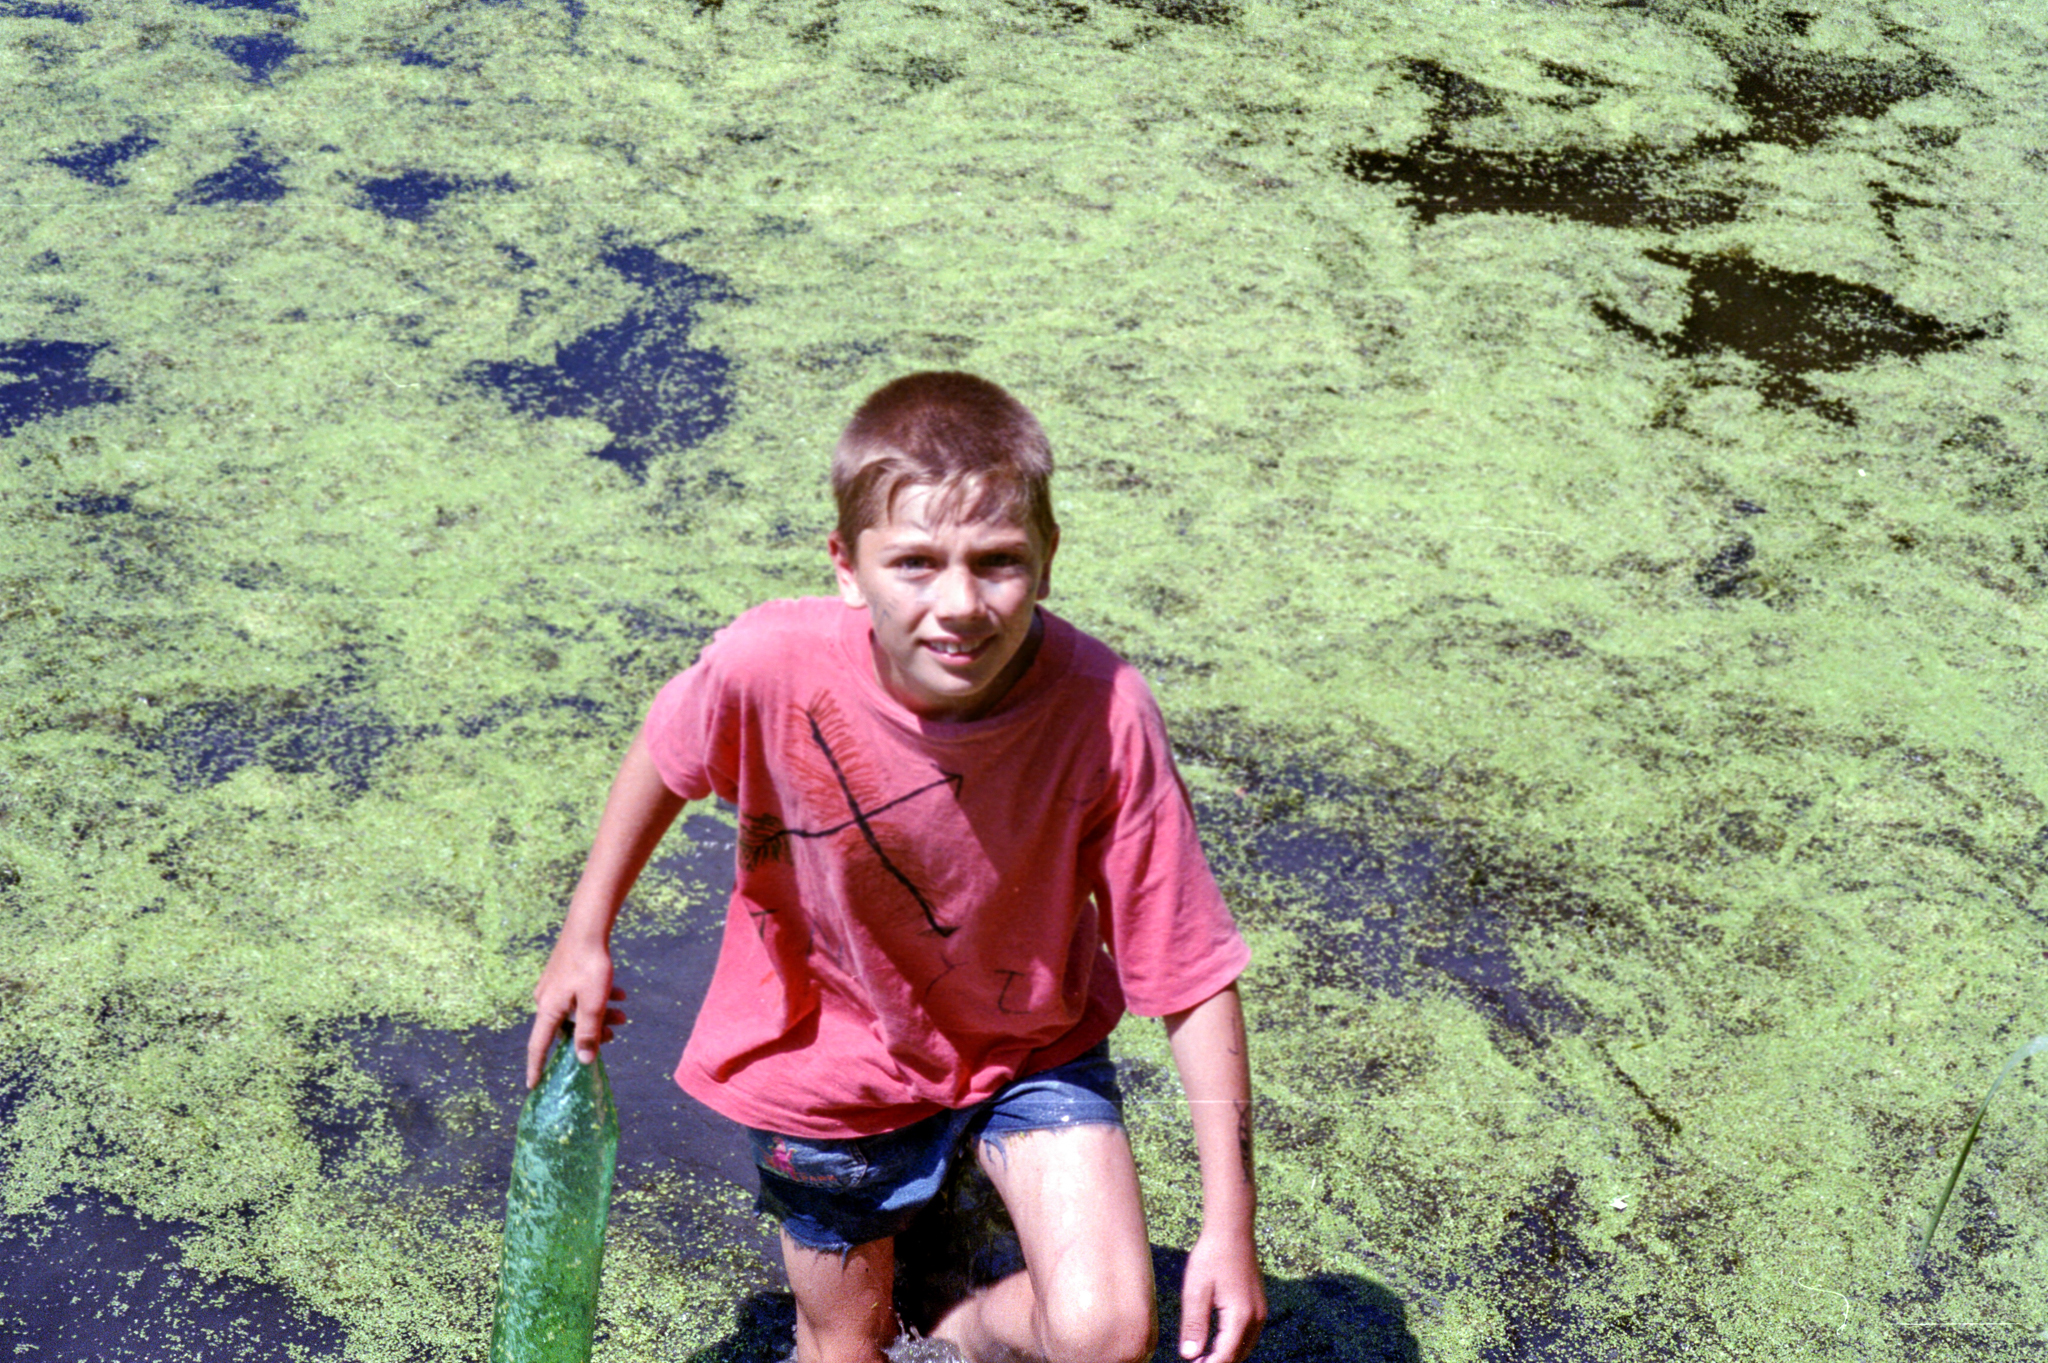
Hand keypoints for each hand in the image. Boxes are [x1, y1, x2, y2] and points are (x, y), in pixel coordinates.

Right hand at [525, 937, 625, 1087]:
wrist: (588, 928)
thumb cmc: (590, 967)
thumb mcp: (593, 1004)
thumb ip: (588, 1033)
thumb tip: (583, 1061)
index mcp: (548, 1010)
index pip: (538, 1046)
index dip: (536, 1067)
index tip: (533, 1086)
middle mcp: (546, 999)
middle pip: (567, 1028)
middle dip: (592, 1033)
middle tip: (614, 1033)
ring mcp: (553, 986)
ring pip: (577, 1010)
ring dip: (600, 1014)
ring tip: (623, 1011)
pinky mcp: (563, 975)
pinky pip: (579, 995)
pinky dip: (598, 998)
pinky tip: (620, 993)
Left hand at [1177, 1224, 1265, 1362]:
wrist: (1232, 1230)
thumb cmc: (1211, 1256)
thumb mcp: (1196, 1290)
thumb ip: (1194, 1325)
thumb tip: (1190, 1356)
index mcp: (1240, 1316)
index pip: (1225, 1357)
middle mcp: (1255, 1317)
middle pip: (1237, 1356)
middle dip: (1218, 1362)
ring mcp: (1260, 1312)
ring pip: (1244, 1347)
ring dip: (1226, 1355)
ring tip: (1202, 1357)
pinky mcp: (1259, 1306)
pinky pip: (1248, 1335)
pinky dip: (1234, 1344)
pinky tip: (1216, 1341)